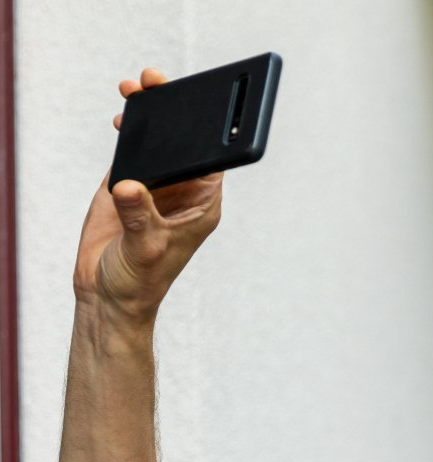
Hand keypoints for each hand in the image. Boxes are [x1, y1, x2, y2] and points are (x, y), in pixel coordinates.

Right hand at [73, 68, 221, 320]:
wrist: (107, 294)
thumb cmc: (139, 282)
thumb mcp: (145, 249)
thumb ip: (139, 215)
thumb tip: (130, 186)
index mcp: (202, 206)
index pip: (212, 158)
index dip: (209, 127)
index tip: (200, 100)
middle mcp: (183, 192)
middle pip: (184, 140)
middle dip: (173, 109)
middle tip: (156, 82)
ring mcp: (155, 186)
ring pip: (158, 140)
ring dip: (148, 113)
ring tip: (134, 90)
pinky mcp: (128, 183)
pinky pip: (133, 147)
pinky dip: (128, 129)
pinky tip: (123, 113)